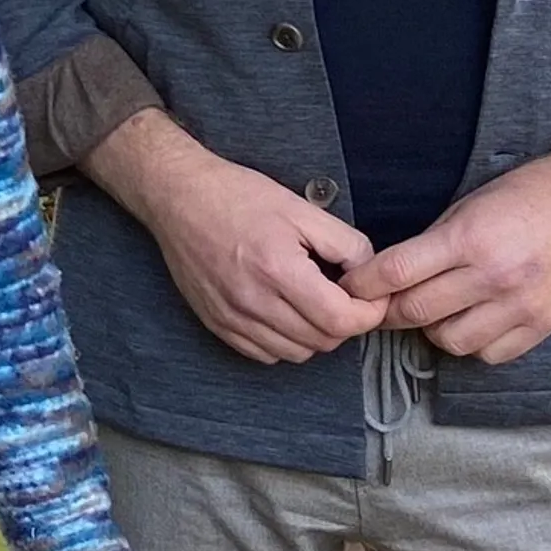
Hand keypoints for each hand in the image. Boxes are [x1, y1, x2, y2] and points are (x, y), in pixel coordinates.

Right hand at [83, 111, 382, 363]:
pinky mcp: (218, 324)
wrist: (178, 198)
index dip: (368, 314)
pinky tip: (286, 313)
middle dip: (345, 323)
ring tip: (315, 303)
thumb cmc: (238, 196)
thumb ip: (345, 243)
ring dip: (316, 335)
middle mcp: (253, 301)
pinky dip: (285, 342)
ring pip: (296, 353)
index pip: (340, 319)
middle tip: (345, 296)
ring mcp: (232, 318)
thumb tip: (369, 275)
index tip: (371, 298)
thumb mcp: (302, 209)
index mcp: (278, 269)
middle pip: (322, 342)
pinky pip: (265, 354)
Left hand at [342, 105, 550, 362]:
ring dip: (432, 330)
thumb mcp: (468, 206)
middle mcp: (494, 277)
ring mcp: (521, 306)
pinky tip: (473, 320)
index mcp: (470, 239)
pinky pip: (489, 354)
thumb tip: (386, 276)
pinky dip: (472, 342)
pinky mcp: (542, 326)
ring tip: (437, 310)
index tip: (351, 288)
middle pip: (416, 312)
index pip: (396, 273)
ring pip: (450, 341)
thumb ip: (430, 245)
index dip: (364, 285)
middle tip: (382, 306)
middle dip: (389, 312)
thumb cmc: (526, 196)